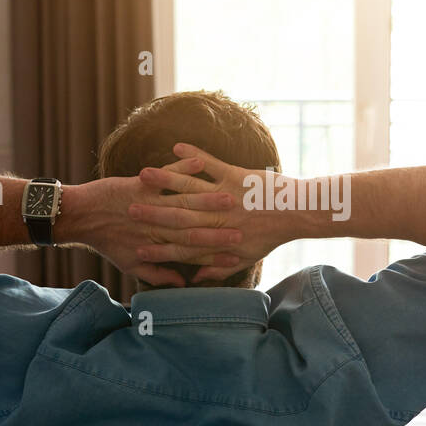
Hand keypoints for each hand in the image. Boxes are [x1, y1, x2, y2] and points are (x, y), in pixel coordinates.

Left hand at [73, 156, 242, 287]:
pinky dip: (184, 165)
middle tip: (244, 223)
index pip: (193, 248)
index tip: (238, 251)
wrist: (79, 217)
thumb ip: (157, 274)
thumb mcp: (131, 264)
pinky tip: (198, 159)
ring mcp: (150, 201)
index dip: (216, 250)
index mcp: (159, 243)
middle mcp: (158, 223)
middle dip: (220, 222)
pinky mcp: (141, 183)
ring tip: (230, 193)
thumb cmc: (107, 241)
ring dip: (208, 195)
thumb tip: (180, 284)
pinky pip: (168, 173)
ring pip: (184, 198)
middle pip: (194, 222)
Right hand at [130, 142, 303, 282]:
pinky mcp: (235, 174)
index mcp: (219, 238)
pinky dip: (193, 154)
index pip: (181, 246)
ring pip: (189, 188)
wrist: (297, 212)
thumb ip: (218, 267)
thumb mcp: (244, 257)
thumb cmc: (269, 235)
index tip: (136, 248)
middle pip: (178, 216)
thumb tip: (195, 278)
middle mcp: (218, 217)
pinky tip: (176, 146)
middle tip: (128, 211)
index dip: (158, 248)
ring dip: (165, 180)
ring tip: (143, 175)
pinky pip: (210, 163)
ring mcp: (225, 194)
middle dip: (151, 214)